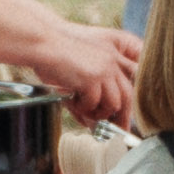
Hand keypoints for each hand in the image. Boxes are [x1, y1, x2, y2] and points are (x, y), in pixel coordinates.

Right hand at [27, 19, 144, 123]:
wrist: (44, 44)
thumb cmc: (56, 55)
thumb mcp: (81, 67)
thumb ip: (91, 89)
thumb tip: (91, 119)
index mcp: (112, 54)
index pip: (130, 80)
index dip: (129, 101)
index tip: (125, 117)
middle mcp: (112, 60)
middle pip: (128, 95)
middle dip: (123, 116)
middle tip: (118, 130)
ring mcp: (104, 69)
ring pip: (113, 103)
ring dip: (99, 113)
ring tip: (84, 110)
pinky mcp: (93, 78)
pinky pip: (93, 104)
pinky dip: (82, 107)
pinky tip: (71, 101)